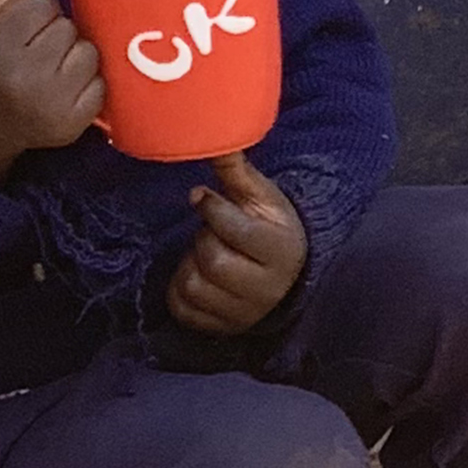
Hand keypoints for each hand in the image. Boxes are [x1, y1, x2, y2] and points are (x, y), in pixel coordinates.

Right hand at [0, 0, 103, 184]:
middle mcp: (24, 77)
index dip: (38, 7)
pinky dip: (88, 81)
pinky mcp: (73, 125)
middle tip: (38, 45)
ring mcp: (52, 105)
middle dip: (58, 30)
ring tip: (52, 65)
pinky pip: (101, 84)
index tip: (27, 21)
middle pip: (69, 28)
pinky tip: (64, 86)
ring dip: (76, 53)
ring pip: (90, 53)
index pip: (43, 3)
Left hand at [167, 149, 306, 334]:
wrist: (289, 274)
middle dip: (202, 239)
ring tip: (204, 254)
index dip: (211, 209)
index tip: (201, 198)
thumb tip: (216, 139)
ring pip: (194, 286)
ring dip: (188, 265)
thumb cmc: (271, 228)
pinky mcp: (223, 328)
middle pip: (213, 261)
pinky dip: (178, 289)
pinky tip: (194, 274)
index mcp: (281, 249)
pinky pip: (183, 310)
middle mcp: (266, 286)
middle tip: (209, 231)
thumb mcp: (263, 198)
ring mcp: (244, 312)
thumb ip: (237, 173)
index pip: (234, 229)